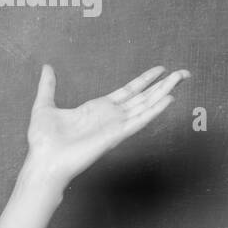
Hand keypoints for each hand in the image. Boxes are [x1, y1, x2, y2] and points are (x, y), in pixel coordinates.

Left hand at [26, 63, 190, 187]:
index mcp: (97, 109)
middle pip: (143, 97)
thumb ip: (48, 86)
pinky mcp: (116, 135)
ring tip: (181, 78)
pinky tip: (168, 99)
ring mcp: (115, 126)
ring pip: (146, 106)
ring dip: (164, 92)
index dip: (145, 80)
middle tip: (183, 72)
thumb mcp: (44, 105)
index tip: (160, 69)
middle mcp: (111, 117)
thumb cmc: (43, 140)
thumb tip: (47, 67)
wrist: (44, 160)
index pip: (128, 91)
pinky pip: (139, 121)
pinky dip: (154, 110)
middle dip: (163, 84)